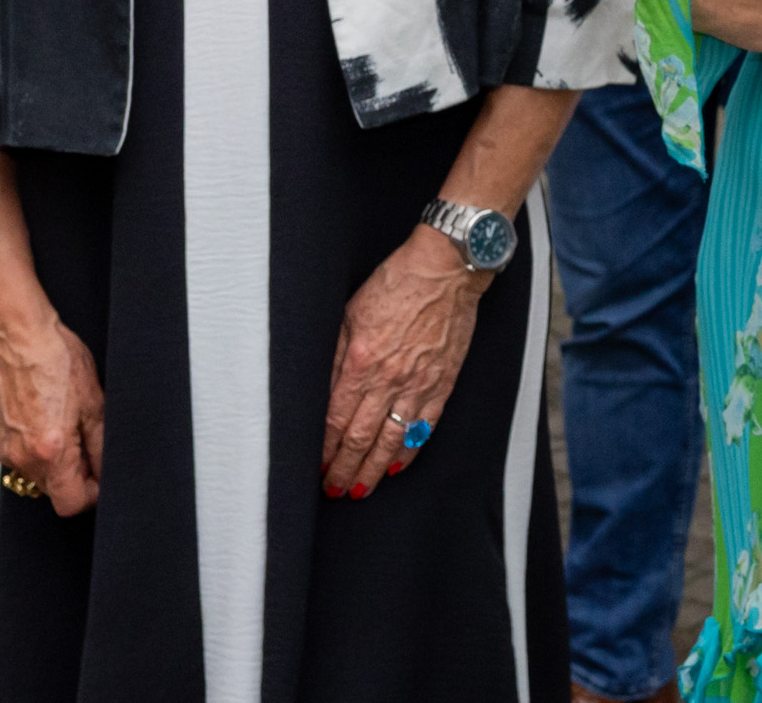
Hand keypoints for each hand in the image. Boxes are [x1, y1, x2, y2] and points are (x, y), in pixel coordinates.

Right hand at [0, 310, 104, 515]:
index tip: (99, 477)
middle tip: (84, 440)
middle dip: (74, 474)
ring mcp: (5, 451)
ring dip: (54, 463)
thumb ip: (101, 446)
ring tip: (63, 425)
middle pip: (54, 491)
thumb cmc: (57, 360)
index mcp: (51, 450)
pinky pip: (21, 460)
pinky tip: (43, 421)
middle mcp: (23, 457)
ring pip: (37, 476)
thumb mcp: (95, 403)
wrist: (19, 339)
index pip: (71, 504)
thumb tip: (105, 471)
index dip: (91, 494)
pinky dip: (34, 450)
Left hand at [321, 227, 485, 499]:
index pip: (335, 420)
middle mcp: (389, 380)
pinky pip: (424, 427)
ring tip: (360, 490)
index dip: (324, 450)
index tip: (315, 468)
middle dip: (344, 470)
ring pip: (392, 441)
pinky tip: (398, 466)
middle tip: (334, 491)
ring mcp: (419, 384)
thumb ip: (335, 356)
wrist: (446, 269)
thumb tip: (322, 395)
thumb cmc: (397, 283)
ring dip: (373, 470)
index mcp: (361, 362)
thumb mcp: (350, 313)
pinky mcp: (443, 383)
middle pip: (361, 438)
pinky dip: (410, 451)